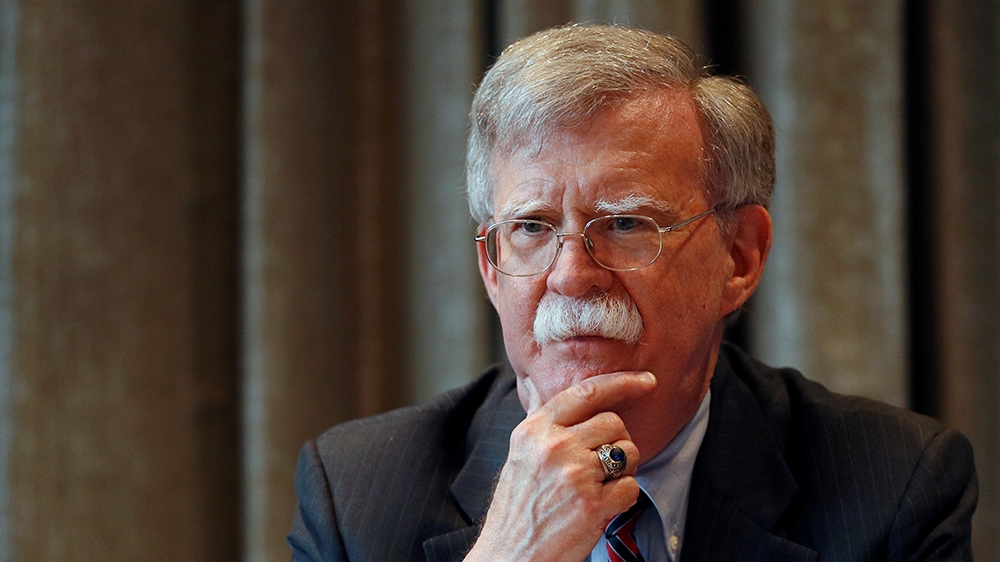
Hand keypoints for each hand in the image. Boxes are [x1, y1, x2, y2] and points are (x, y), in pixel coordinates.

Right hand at [465, 371, 656, 561]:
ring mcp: (573, 475)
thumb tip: (539, 385)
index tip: (646, 380)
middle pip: (614, 423)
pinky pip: (631, 487)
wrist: (510, 555)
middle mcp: (553, 446)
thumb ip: (537, 420)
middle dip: (617, 441)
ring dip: (623, 470)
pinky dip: (623, 498)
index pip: (586, 392)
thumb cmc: (516, 507)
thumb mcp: (518, 453)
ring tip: (598, 486)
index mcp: (534, 430)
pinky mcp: (592, 504)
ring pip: (628, 452)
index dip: (622, 382)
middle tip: (602, 464)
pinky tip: (602, 506)